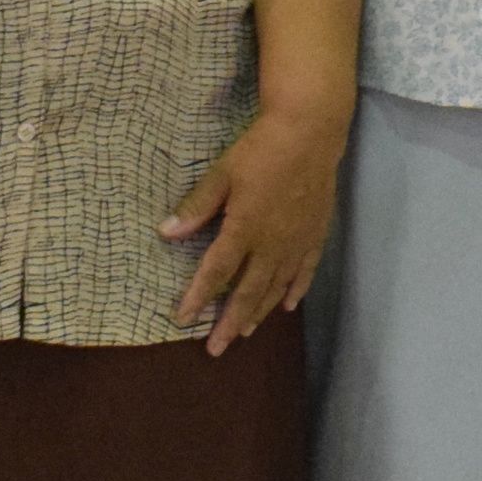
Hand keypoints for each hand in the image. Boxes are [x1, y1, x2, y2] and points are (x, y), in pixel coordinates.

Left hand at [164, 106, 345, 354]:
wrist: (311, 132)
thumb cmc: (261, 149)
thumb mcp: (222, 173)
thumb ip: (197, 206)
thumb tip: (165, 233)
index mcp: (245, 228)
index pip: (217, 272)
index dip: (198, 297)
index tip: (183, 320)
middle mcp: (272, 243)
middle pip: (248, 292)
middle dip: (229, 322)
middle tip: (216, 348)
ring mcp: (296, 241)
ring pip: (276, 287)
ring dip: (258, 312)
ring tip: (244, 333)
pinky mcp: (315, 234)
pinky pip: (305, 271)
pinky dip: (295, 290)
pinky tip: (287, 305)